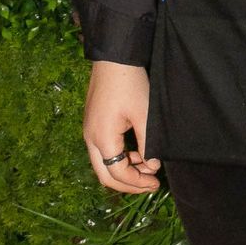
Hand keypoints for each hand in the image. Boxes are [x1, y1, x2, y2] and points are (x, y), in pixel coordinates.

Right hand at [83, 61, 160, 193]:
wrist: (113, 59)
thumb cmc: (130, 85)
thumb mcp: (144, 116)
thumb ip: (147, 145)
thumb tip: (152, 166)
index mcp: (101, 139)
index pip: (117, 173)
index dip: (137, 183)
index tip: (156, 183)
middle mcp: (90, 139)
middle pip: (104, 175)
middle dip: (128, 184)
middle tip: (150, 185)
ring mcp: (89, 132)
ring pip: (102, 164)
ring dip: (124, 170)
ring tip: (148, 166)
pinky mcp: (92, 125)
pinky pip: (102, 151)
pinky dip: (119, 158)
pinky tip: (136, 152)